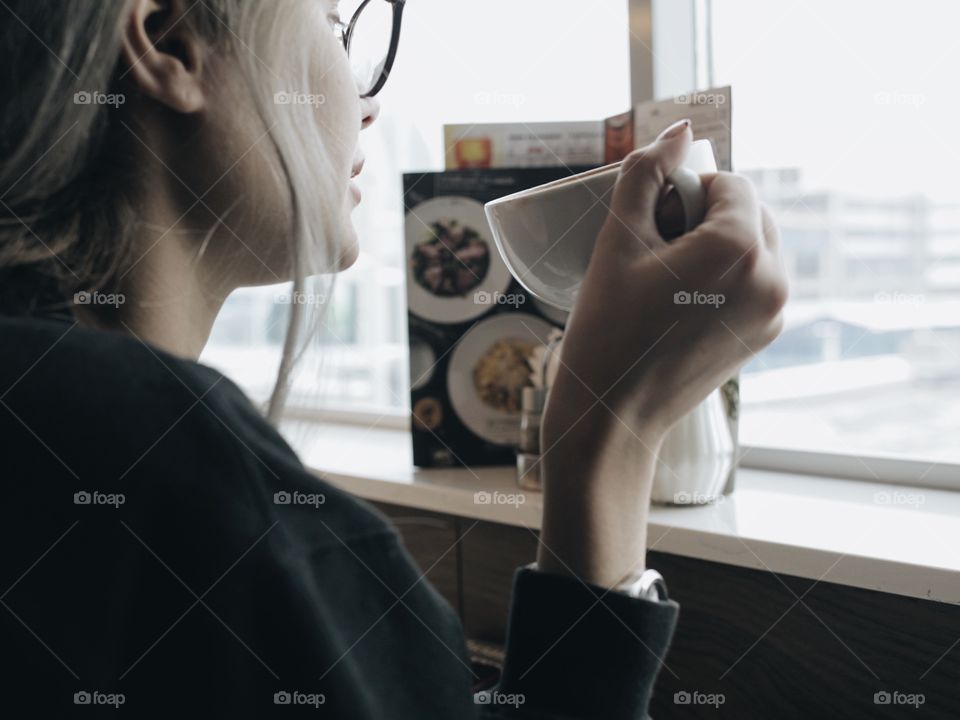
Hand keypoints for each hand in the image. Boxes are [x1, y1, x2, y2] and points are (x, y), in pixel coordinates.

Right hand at [536, 120, 786, 587]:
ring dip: (714, 242)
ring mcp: (774, 312)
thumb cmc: (607, 332)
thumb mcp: (617, 242)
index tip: (648, 221)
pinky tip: (677, 299)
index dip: (684, 191)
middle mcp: (773, 279)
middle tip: (653, 247)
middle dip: (703, 214)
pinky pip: (753, 280)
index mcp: (742, 249)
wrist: (613, 416)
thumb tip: (678, 132)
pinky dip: (722, 274)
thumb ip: (646, 175)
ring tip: (663, 274)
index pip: (728, 184)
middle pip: (747, 212)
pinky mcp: (763, 335)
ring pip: (753, 245)